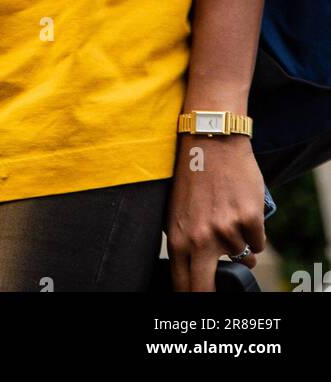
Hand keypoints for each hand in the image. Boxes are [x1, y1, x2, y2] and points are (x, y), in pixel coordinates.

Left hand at [165, 134, 266, 291]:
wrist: (211, 140)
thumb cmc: (192, 175)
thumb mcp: (176, 210)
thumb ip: (184, 242)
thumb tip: (194, 272)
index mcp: (178, 238)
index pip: (183, 285)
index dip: (191, 295)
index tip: (197, 295)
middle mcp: (201, 239)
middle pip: (206, 288)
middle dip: (212, 294)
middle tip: (219, 289)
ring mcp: (227, 231)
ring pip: (243, 258)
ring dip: (242, 248)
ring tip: (231, 219)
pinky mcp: (249, 219)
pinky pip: (259, 243)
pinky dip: (255, 234)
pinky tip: (244, 213)